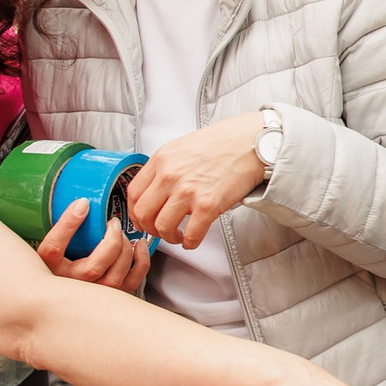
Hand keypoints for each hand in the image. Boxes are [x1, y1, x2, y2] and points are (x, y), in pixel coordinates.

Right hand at [38, 199, 152, 293]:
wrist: (61, 290)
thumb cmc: (59, 260)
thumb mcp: (51, 241)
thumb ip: (60, 224)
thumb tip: (81, 201)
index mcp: (49, 268)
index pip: (54, 248)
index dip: (68, 224)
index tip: (83, 203)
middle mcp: (69, 285)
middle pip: (94, 268)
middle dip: (111, 241)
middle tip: (113, 223)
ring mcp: (91, 294)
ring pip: (114, 277)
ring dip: (125, 251)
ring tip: (122, 235)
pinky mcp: (110, 296)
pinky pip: (132, 282)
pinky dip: (140, 261)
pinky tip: (139, 246)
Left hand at [131, 111, 269, 250]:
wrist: (252, 142)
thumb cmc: (224, 142)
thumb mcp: (184, 147)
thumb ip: (167, 167)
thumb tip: (158, 190)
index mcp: (162, 159)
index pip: (133, 193)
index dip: (134, 212)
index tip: (142, 219)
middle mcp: (170, 175)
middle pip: (142, 213)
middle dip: (149, 228)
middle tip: (159, 230)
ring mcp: (187, 191)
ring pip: (162, 227)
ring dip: (169, 237)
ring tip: (179, 235)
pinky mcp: (208, 205)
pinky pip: (190, 235)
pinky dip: (190, 243)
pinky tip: (193, 240)